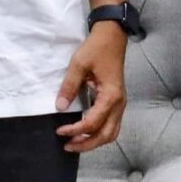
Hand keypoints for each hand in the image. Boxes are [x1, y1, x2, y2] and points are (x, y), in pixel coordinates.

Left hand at [57, 22, 127, 152]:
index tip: (60, 130)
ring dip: (94, 141)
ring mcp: (121, 103)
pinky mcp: (117, 101)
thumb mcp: (79, 65)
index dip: (75, 130)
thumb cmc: (97, 48)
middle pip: (106, 135)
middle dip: (87, 144)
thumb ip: (69, 87)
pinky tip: (85, 132)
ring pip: (111, 133)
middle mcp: (119, 104)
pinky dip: (99, 133)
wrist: (112, 35)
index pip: (93, 122)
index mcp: (111, 96)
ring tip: (76, 143)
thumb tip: (60, 106)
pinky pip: (111, 124)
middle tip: (68, 146)